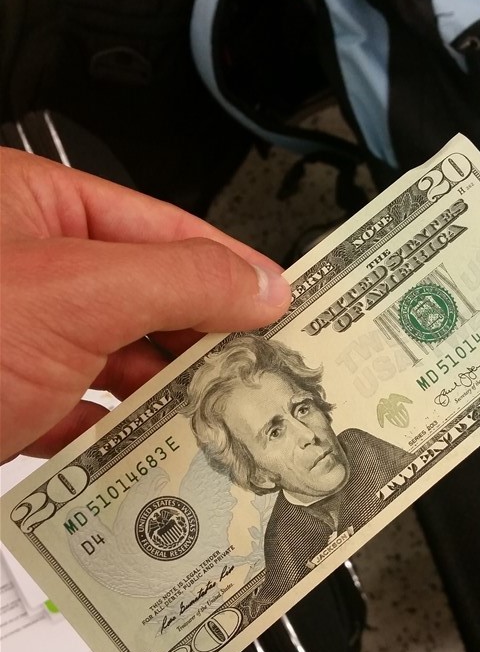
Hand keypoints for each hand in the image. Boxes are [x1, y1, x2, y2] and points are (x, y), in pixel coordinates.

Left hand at [0, 148, 290, 461]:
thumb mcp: (75, 293)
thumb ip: (179, 281)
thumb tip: (261, 285)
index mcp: (33, 204)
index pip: (155, 224)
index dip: (224, 264)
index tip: (279, 300)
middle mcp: (24, 265)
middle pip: (140, 295)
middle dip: (196, 337)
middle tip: (257, 367)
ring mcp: (14, 334)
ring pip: (111, 357)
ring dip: (160, 392)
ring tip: (216, 412)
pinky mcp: (5, 396)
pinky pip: (76, 410)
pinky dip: (114, 431)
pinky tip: (151, 447)